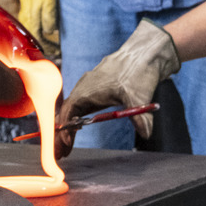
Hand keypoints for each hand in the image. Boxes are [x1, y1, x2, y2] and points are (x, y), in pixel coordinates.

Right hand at [15, 0, 56, 49]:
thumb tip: (50, 32)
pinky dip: (41, 31)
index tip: (58, 51)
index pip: (39, 40)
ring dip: (44, 39)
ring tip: (54, 42)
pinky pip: (34, 25)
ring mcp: (26, 14)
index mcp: (30, 19)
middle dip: (46, 45)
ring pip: (34, 33)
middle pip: (35, 39)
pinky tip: (48, 30)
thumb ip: (48, 18)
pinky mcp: (28, 10)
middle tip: (57, 50)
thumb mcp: (48, 1)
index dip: (49, 47)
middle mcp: (26, 19)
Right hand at [55, 20, 179, 156]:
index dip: (64, 131)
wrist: (144, 52)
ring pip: (72, 108)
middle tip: (61, 152)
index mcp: (87, 89)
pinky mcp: (96, 87)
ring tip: (66, 144)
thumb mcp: (138, 96)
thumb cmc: (138, 71)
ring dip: (68, 125)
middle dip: (62, 133)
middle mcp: (84, 87)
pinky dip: (77, 116)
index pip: (68, 113)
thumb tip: (145, 133)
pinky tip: (79, 126)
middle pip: (66, 112)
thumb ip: (140, 117)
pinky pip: (80, 103)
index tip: (66, 146)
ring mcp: (89, 86)